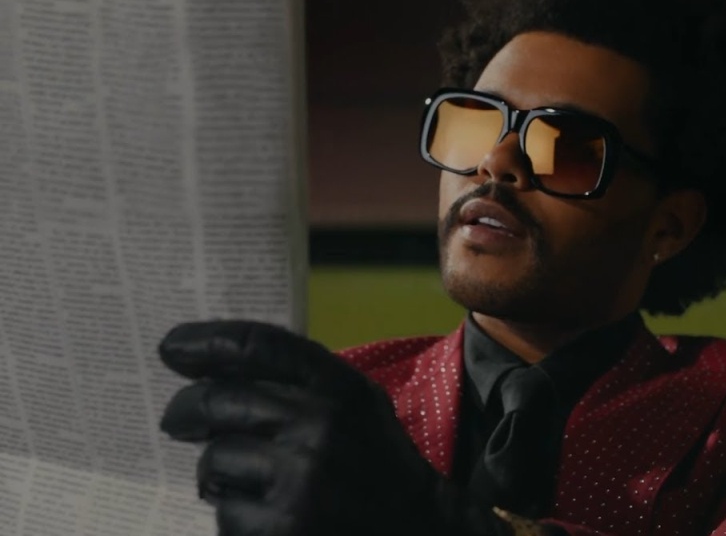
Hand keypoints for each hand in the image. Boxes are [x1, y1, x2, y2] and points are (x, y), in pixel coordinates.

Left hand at [157, 320, 514, 535]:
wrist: (422, 532)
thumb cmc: (379, 468)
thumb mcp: (359, 407)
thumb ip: (305, 383)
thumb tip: (219, 370)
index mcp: (340, 388)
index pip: (257, 345)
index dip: (205, 341)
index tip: (171, 347)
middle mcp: (320, 425)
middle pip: (217, 401)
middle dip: (186, 411)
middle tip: (178, 421)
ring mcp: (299, 480)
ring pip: (214, 462)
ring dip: (218, 475)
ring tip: (247, 484)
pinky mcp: (282, 530)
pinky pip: (225, 514)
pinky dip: (237, 518)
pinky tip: (267, 519)